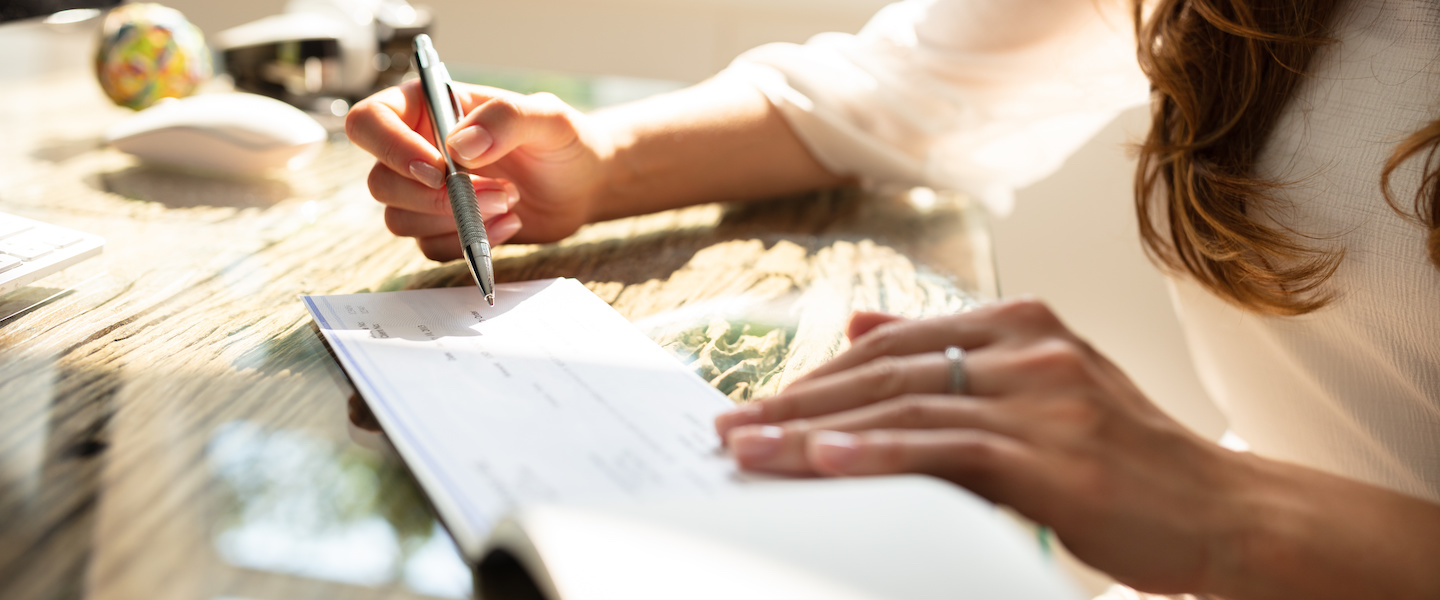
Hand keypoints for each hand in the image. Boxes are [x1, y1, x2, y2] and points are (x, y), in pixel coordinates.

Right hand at [346, 79, 613, 258]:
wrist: (584, 184)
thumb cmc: (564, 141)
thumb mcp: (548, 117)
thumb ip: (506, 119)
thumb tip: (459, 147)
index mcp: (427, 108)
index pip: (370, 121)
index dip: (391, 148)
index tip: (439, 169)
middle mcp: (417, 149)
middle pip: (380, 182)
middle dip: (435, 198)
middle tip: (498, 191)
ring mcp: (426, 192)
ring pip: (399, 220)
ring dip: (454, 221)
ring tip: (510, 201)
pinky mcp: (444, 227)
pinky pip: (430, 247)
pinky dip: (467, 243)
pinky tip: (509, 224)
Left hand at [713, 300, 1247, 594]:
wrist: (1225, 510)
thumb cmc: (1127, 460)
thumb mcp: (1042, 386)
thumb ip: (952, 353)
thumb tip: (856, 325)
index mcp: (1023, 324)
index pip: (894, 341)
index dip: (818, 372)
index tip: (761, 402)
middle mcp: (1030, 348)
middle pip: (885, 369)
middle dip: (799, 400)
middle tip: (731, 427)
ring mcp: (1043, 397)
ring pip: (904, 405)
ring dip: (814, 429)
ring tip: (750, 449)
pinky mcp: (1053, 454)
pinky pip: (947, 448)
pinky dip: (879, 452)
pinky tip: (824, 459)